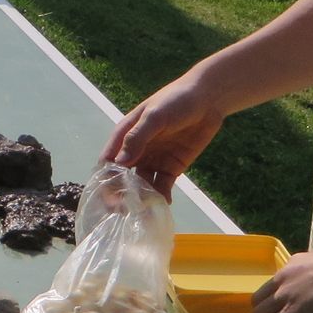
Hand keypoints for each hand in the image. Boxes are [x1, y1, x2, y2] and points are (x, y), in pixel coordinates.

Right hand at [102, 75, 226, 199]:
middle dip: (121, 194)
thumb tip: (119, 163)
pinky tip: (163, 205)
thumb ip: (137, 138)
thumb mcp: (154, 116)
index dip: (105, 179)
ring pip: (141, 185)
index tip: (108, 196)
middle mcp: (135, 152)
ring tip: (143, 213)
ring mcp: (153, 160)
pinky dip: (161, 197)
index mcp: (124, 137)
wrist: (207, 100)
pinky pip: (162, 186)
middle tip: (123, 210)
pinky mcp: (171, 167)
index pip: (108, 162)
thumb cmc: (175, 101)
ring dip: (141, 199)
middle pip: (122, 178)